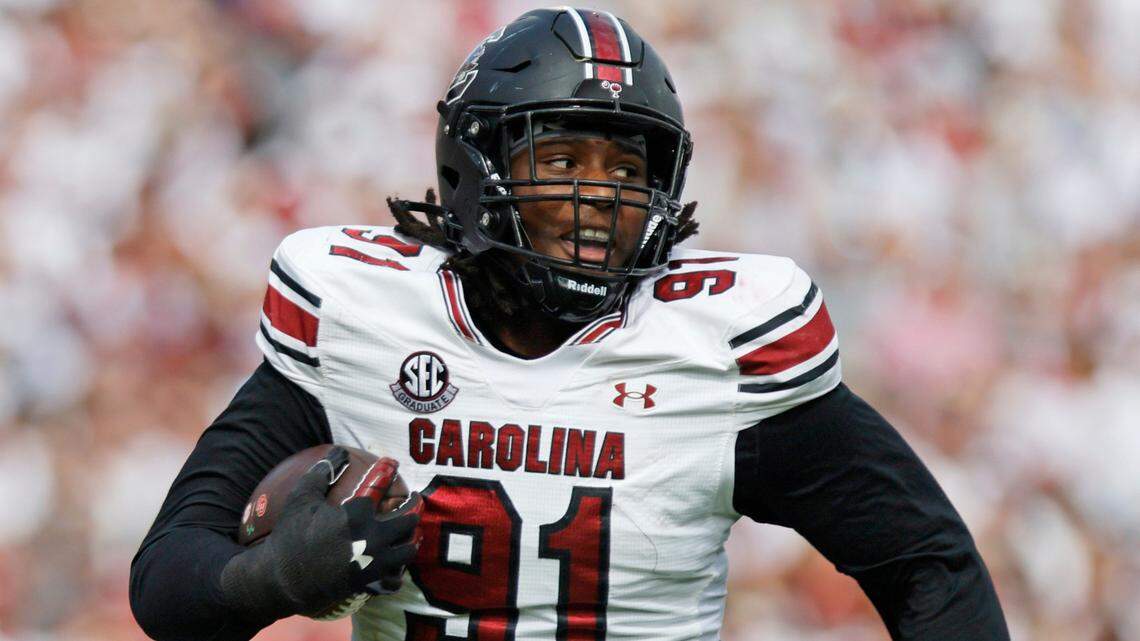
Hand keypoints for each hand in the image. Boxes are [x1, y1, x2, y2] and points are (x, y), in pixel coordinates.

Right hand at [221, 447, 421, 622]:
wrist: (281, 581)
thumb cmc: (289, 536)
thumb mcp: (301, 498)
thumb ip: (322, 472)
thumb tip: (339, 451)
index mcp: (356, 515)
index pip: (381, 485)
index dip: (388, 470)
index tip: (391, 463)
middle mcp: (372, 538)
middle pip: (408, 519)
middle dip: (413, 505)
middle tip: (412, 497)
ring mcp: (373, 564)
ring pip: (409, 548)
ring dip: (411, 536)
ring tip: (410, 528)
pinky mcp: (369, 583)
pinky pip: (396, 579)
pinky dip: (399, 570)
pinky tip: (395, 560)